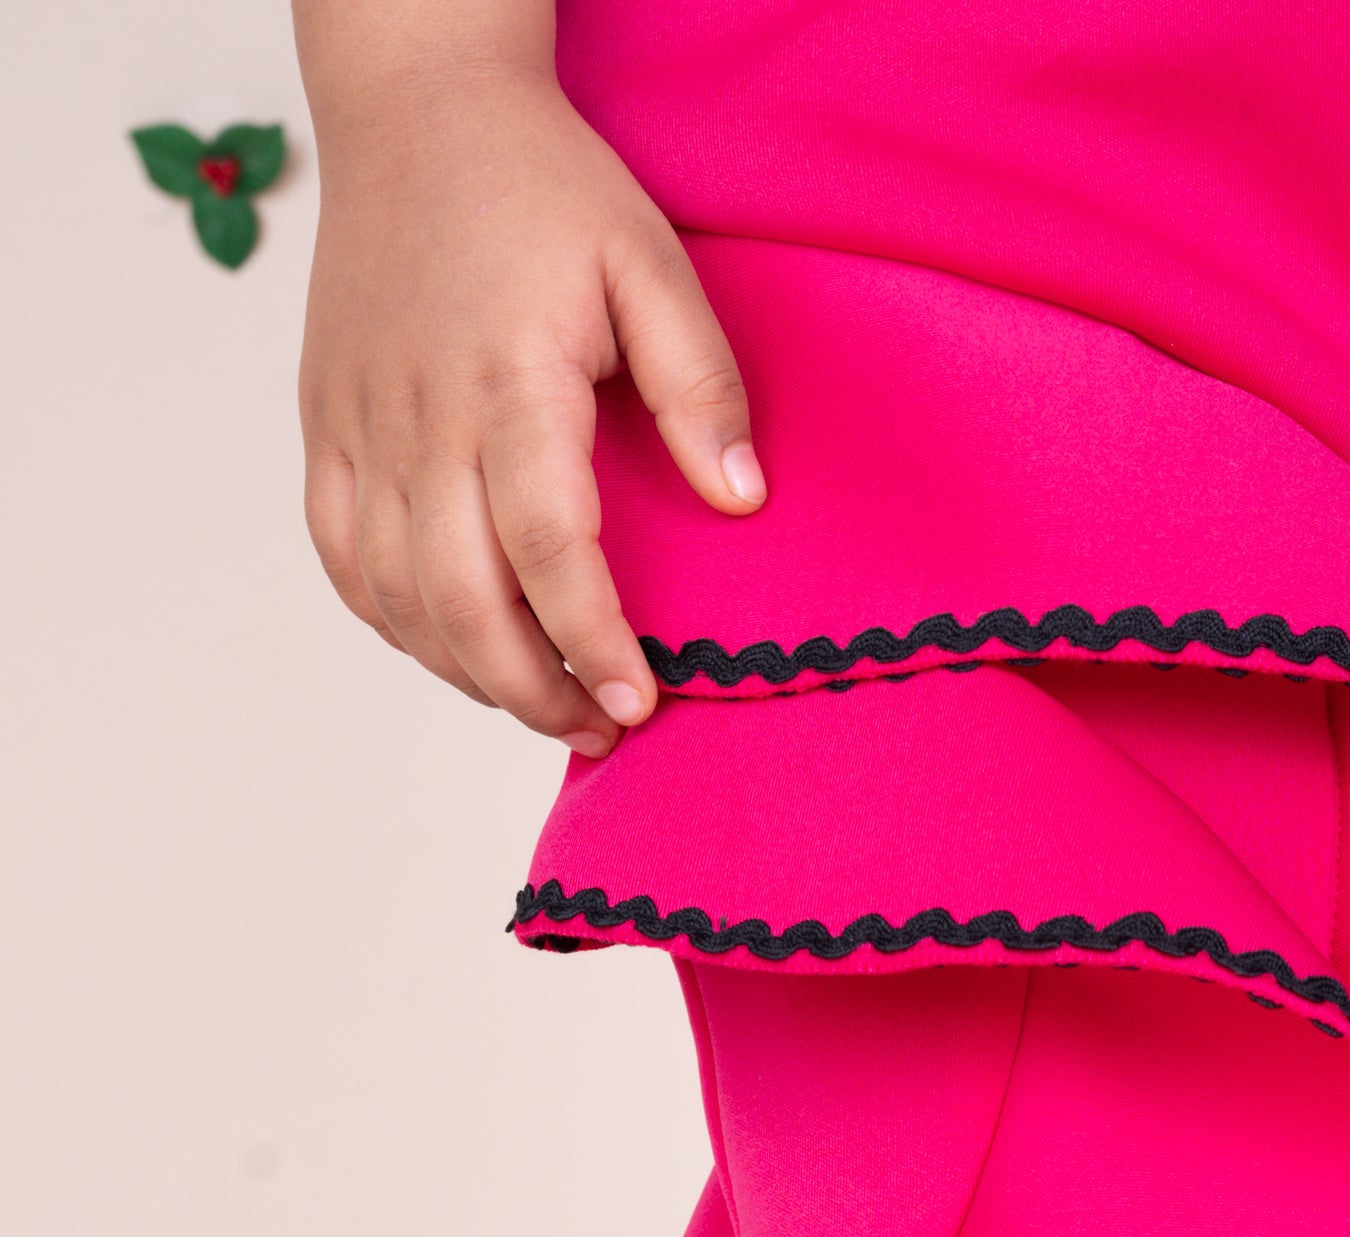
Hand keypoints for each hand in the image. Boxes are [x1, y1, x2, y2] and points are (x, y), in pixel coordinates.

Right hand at [297, 49, 763, 756]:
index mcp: (509, 381)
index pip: (546, 549)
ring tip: (541, 699)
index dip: (590, 641)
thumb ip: (700, 383)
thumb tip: (740, 500)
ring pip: (396, 598)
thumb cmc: (543, 186)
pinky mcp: (326, 424)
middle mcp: (420, 415)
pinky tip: (456, 646)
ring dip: (468, 673)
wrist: (414, 108)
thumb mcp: (650, 261)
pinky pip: (342, 558)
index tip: (636, 705)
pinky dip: (396, 622)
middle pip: (461, 601)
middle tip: (598, 731)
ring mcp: (360, 424)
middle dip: (532, 691)